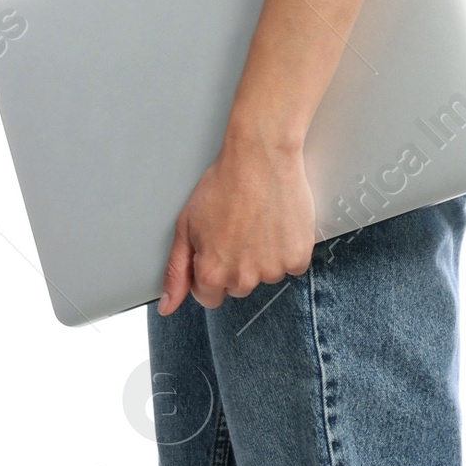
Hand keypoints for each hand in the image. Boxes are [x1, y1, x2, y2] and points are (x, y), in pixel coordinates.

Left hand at [158, 126, 316, 312]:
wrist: (261, 159)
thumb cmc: (224, 184)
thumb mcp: (186, 226)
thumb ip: (177, 271)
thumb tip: (168, 307)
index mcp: (211, 273)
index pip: (209, 297)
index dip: (210, 271)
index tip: (217, 249)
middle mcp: (242, 278)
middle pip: (238, 287)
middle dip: (236, 265)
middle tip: (238, 230)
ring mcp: (272, 270)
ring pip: (266, 276)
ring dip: (263, 258)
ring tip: (259, 223)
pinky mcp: (297, 257)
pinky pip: (291, 266)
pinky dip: (286, 250)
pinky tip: (277, 225)